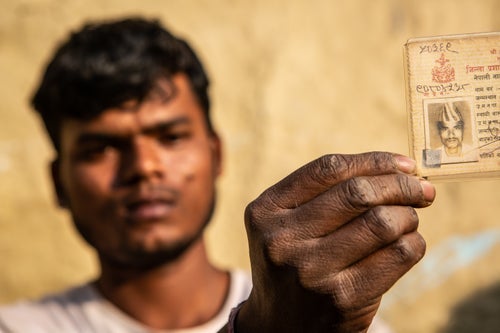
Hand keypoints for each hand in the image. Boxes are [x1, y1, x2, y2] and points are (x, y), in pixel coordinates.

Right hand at [237, 152, 434, 332]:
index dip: (373, 161)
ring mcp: (311, 271)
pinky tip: (407, 244)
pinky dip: (413, 242)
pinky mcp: (343, 298)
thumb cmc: (294, 262)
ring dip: (408, 216)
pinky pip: (398, 255)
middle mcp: (283, 239)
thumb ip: (325, 193)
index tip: (404, 164)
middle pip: (358, 193)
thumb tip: (399, 170)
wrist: (281, 325)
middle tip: (423, 190)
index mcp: (266, 211)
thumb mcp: (288, 224)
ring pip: (382, 222)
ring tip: (408, 219)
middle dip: (401, 186)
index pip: (328, 170)